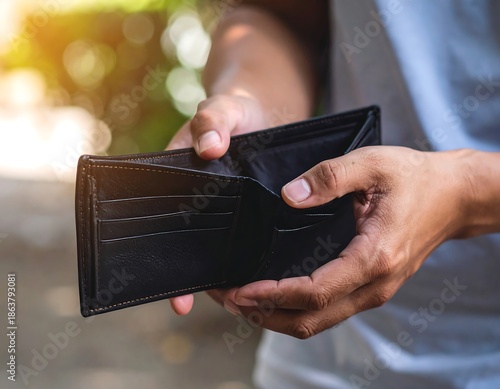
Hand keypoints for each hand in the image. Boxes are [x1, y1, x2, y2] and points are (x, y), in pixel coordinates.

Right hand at [167, 94, 268, 314]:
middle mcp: (202, 204)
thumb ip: (213, 121)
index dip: (169, 266)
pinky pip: (255, 242)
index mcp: (182, 182)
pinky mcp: (258, 214)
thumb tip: (209, 149)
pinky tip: (271, 278)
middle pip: (195, 249)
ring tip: (246, 302)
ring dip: (231, 277)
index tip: (178, 300)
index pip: (167, 230)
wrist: (267, 112)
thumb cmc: (236, 110)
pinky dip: (259, 259)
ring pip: (225, 252)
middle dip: (200, 281)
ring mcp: (231, 212)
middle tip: (218, 309)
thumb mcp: (222, 109)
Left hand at [210, 146, 472, 336]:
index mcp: (374, 257)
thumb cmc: (415, 178)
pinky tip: (273, 294)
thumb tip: (290, 196)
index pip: (314, 291)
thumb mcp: (372, 164)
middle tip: (227, 298)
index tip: (239, 290)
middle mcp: (374, 284)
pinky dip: (296, 309)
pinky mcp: (370, 286)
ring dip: (276, 316)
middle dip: (264, 314)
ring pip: (318, 322)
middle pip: (311, 320)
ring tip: (241, 300)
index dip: (272, 295)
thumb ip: (330, 177)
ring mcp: (374, 290)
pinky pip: (328, 310)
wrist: (455, 196)